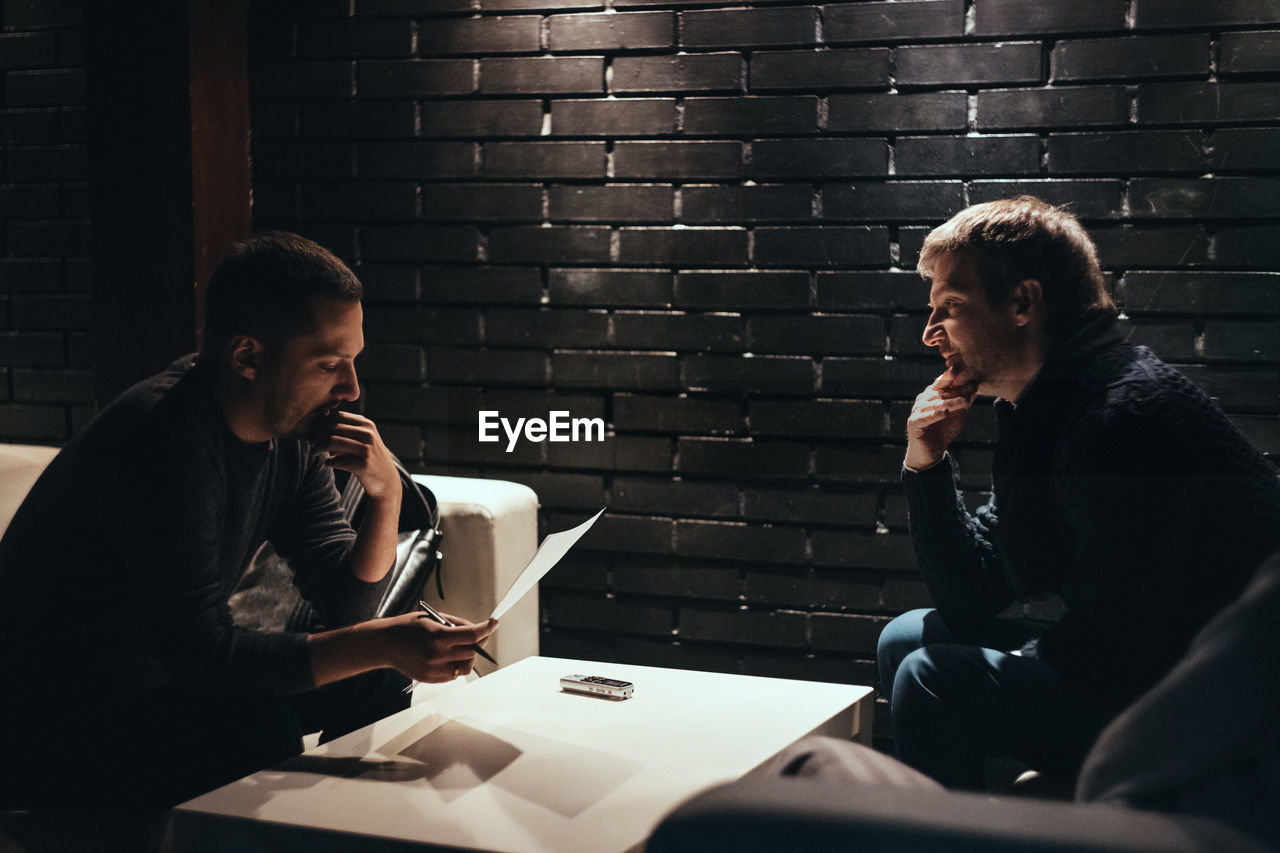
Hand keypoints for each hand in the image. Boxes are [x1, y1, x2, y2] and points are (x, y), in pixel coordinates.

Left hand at [310, 411, 398, 499]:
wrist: (386, 479)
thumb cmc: (367, 457)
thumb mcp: (362, 438)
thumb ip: (344, 430)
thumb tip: (317, 424)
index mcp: (367, 424)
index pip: (337, 416)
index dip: (322, 423)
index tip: (316, 433)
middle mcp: (368, 434)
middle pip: (332, 427)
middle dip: (317, 435)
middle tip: (312, 443)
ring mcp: (366, 449)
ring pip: (331, 441)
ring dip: (318, 447)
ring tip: (314, 452)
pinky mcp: (362, 465)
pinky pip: (335, 460)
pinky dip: (327, 462)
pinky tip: (327, 463)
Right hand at [379, 612, 497, 682]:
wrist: (385, 644)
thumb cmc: (407, 628)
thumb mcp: (433, 618)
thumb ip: (456, 624)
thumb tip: (476, 629)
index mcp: (438, 636)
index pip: (472, 635)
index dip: (486, 628)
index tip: (493, 624)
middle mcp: (437, 655)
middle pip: (472, 651)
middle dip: (477, 641)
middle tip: (474, 634)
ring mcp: (434, 669)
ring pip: (466, 666)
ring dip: (468, 656)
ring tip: (459, 647)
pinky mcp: (432, 679)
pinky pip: (455, 674)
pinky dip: (457, 665)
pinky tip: (448, 656)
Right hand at [904, 372, 976, 470]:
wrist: (932, 453)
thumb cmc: (944, 431)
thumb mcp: (958, 415)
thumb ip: (964, 401)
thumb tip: (975, 386)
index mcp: (933, 395)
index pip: (945, 384)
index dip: (957, 380)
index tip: (973, 379)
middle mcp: (923, 399)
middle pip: (941, 392)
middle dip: (956, 389)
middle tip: (971, 386)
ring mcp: (917, 411)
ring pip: (935, 404)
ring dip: (951, 402)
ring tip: (964, 401)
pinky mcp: (913, 423)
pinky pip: (924, 417)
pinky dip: (934, 414)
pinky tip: (944, 412)